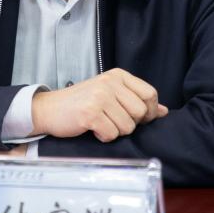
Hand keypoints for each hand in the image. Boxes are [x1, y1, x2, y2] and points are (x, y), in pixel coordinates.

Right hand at [31, 68, 168, 142]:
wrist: (49, 109)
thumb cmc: (82, 103)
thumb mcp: (111, 95)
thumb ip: (136, 100)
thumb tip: (164, 111)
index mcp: (118, 75)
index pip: (150, 94)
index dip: (148, 111)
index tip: (137, 118)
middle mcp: (110, 83)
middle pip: (140, 113)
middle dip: (130, 124)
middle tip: (113, 121)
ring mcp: (100, 97)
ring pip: (127, 127)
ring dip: (115, 131)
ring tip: (101, 123)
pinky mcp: (90, 113)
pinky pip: (112, 134)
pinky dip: (104, 136)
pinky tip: (93, 129)